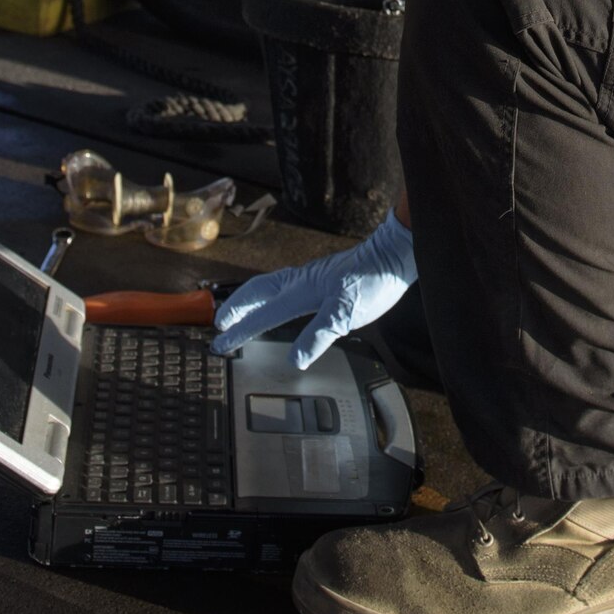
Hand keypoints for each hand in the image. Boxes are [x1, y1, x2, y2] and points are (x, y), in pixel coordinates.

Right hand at [210, 212, 417, 368]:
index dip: (240, 332)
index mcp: (300, 291)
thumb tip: (294, 358)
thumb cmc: (372, 280)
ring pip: (269, 287)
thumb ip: (318, 335)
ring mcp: (310, 277)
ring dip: (250, 299)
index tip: (220, 344)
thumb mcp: (346, 314)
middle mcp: (300, 281)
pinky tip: (280, 301)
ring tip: (239, 311)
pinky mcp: (322, 277)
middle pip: (257, 293)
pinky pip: (284, 285)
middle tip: (220, 324)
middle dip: (236, 309)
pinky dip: (270, 295)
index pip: (262, 315)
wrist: (394, 254)